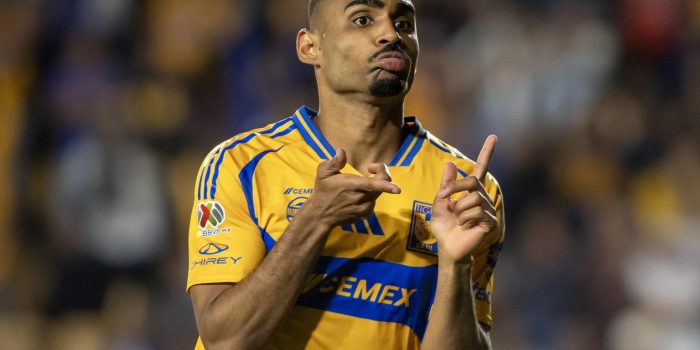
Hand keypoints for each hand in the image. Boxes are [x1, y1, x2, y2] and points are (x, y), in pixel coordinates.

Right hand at [300, 149, 400, 228]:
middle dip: (381, 174)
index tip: (397, 189)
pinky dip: (371, 196)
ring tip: (360, 184)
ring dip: (375, 186)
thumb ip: (333, 162)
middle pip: (382, 186)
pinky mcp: (365, 215)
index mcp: (351, 186)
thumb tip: (341, 151)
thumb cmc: (322, 191)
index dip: (387, 186)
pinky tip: (359, 195)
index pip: (372, 185)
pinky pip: (374, 202)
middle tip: (370, 168)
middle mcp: (360, 198)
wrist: (320, 215)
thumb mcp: (322, 173)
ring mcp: (363, 208)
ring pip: (378, 194)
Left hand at [430, 135, 497, 263]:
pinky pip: (477, 211)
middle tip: (444, 198)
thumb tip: (450, 163)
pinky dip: (465, 218)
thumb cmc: (444, 226)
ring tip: (458, 220)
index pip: (481, 168)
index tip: (493, 136)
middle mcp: (483, 197)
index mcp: (471, 191)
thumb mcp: (440, 202)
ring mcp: (489, 209)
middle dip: (455, 188)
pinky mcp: (491, 221)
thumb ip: (446, 185)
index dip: (487, 153)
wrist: (447, 246)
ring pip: (473, 198)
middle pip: (473, 181)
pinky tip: (465, 226)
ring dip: (459, 209)